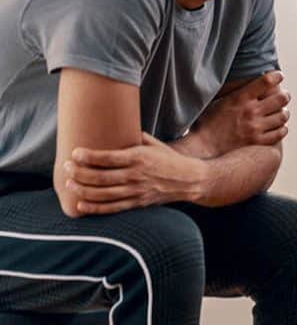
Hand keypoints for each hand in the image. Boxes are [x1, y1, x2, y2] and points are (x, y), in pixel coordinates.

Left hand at [64, 132, 207, 214]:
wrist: (190, 180)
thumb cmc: (170, 159)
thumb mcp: (154, 144)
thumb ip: (134, 138)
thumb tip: (115, 128)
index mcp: (139, 157)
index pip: (107, 158)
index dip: (87, 156)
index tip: (74, 153)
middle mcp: (136, 175)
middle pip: (100, 177)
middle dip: (79, 172)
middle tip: (66, 167)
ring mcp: (136, 191)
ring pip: (102, 194)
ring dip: (82, 189)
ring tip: (70, 183)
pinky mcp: (137, 203)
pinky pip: (111, 208)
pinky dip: (94, 208)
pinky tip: (80, 205)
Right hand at [191, 71, 289, 155]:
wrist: (202, 148)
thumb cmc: (206, 124)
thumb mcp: (217, 101)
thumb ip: (233, 91)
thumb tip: (245, 81)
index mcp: (240, 98)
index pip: (266, 82)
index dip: (276, 76)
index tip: (278, 76)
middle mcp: (251, 112)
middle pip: (281, 98)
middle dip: (284, 95)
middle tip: (283, 96)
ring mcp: (256, 128)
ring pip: (282, 116)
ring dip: (284, 112)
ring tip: (282, 112)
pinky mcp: (258, 142)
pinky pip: (279, 133)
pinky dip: (281, 128)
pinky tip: (278, 127)